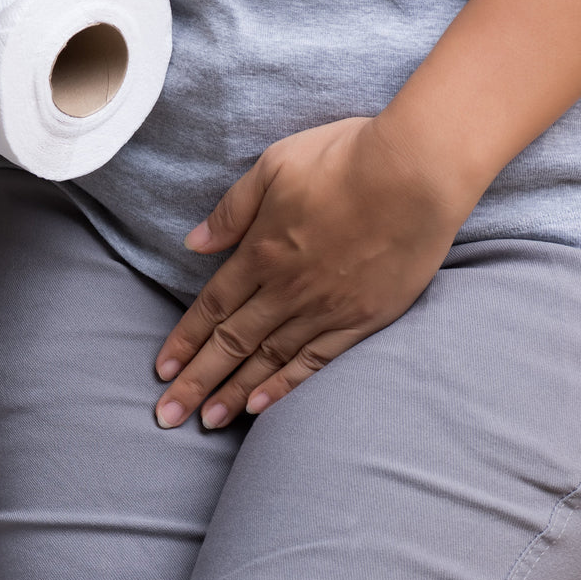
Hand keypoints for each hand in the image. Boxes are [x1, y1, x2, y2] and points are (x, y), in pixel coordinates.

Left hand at [153, 115, 480, 428]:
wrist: (418, 172)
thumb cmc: (347, 158)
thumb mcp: (275, 166)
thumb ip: (234, 209)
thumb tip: (195, 243)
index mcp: (261, 252)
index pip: (212, 307)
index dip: (184, 341)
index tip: (161, 370)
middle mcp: (287, 288)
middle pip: (231, 342)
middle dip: (196, 381)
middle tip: (168, 416)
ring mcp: (325, 308)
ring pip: (269, 359)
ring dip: (234, 392)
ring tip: (207, 421)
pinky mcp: (363, 318)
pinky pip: (315, 360)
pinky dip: (286, 384)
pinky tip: (262, 406)